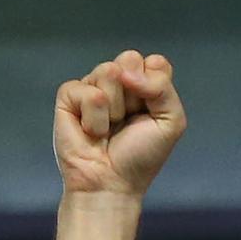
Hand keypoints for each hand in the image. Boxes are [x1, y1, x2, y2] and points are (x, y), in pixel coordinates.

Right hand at [54, 51, 185, 197]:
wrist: (111, 181)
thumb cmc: (141, 155)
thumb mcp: (171, 122)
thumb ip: (162, 88)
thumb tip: (125, 71)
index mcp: (146, 86)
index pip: (155, 62)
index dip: (155, 85)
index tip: (152, 111)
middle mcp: (119, 82)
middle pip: (130, 58)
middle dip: (135, 93)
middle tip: (129, 120)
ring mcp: (93, 86)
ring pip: (109, 71)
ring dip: (115, 108)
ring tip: (110, 128)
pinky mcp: (70, 95)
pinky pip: (87, 91)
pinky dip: (94, 118)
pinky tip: (91, 131)